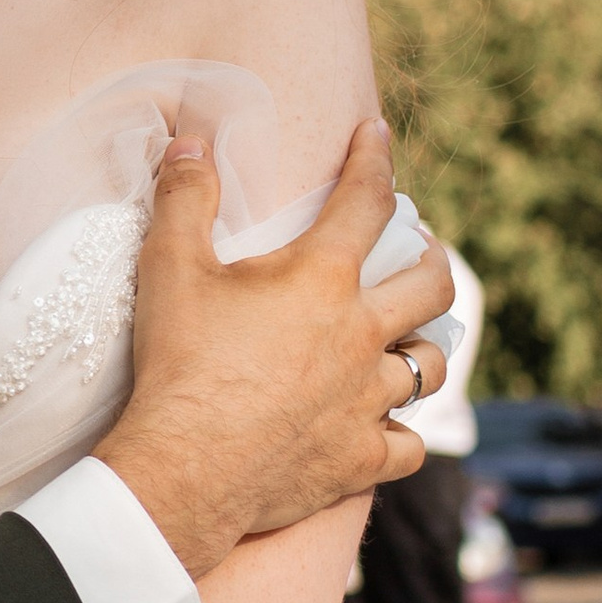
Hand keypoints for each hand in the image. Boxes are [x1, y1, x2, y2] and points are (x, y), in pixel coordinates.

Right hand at [98, 122, 452, 574]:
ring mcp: (367, 401)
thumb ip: (185, 198)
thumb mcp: (169, 268)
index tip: (376, 135)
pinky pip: (408, 445)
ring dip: (421, 348)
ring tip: (405, 340)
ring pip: (429, 367)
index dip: (374, 160)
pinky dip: (401, 433)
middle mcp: (361, 335)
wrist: (187, 467)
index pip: (366, 201)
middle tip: (419, 251)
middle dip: (432, 258)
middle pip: (431, 286)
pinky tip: (386, 427)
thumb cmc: (179, 363)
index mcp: (321, 280)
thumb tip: (191, 141)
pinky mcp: (359, 457)